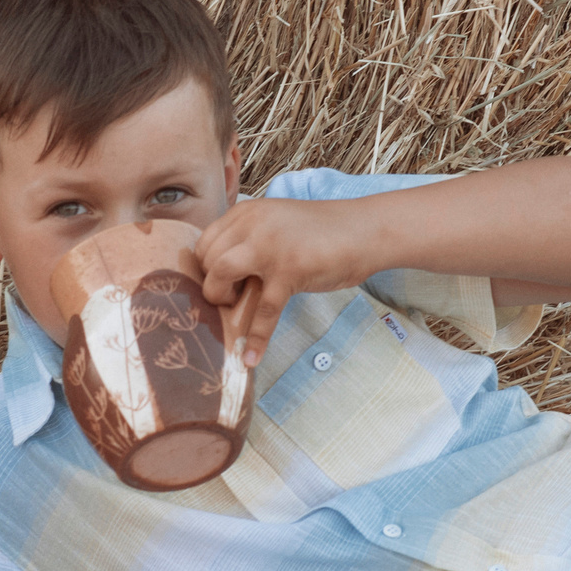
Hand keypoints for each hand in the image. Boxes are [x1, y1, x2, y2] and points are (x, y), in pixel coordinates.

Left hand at [195, 197, 381, 366]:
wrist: (365, 231)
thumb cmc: (323, 233)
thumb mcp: (277, 222)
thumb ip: (250, 238)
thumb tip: (222, 272)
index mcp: (247, 212)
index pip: (206, 241)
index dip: (206, 267)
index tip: (219, 281)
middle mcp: (253, 225)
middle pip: (208, 259)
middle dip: (212, 283)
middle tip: (231, 295)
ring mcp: (270, 247)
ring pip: (221, 275)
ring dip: (221, 298)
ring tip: (236, 308)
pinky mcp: (290, 271)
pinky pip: (264, 311)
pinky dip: (257, 338)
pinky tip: (251, 358)